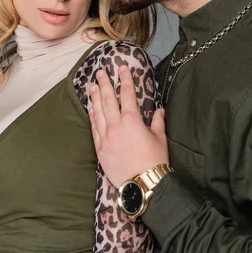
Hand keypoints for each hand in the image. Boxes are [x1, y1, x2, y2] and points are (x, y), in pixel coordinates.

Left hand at [88, 65, 168, 187]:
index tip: (122, 68)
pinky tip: (91, 108)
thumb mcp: (160, 138)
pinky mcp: (100, 149)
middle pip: (108, 99)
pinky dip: (92, 116)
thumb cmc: (155, 160)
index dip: (125, 79)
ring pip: (98, 112)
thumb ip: (158, 121)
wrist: (143, 184)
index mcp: (132, 120)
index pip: (128, 94)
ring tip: (92, 86)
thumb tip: (159, 110)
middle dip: (104, 84)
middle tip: (100, 72)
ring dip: (95, 97)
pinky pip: (94, 128)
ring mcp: (106, 137)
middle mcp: (116, 125)